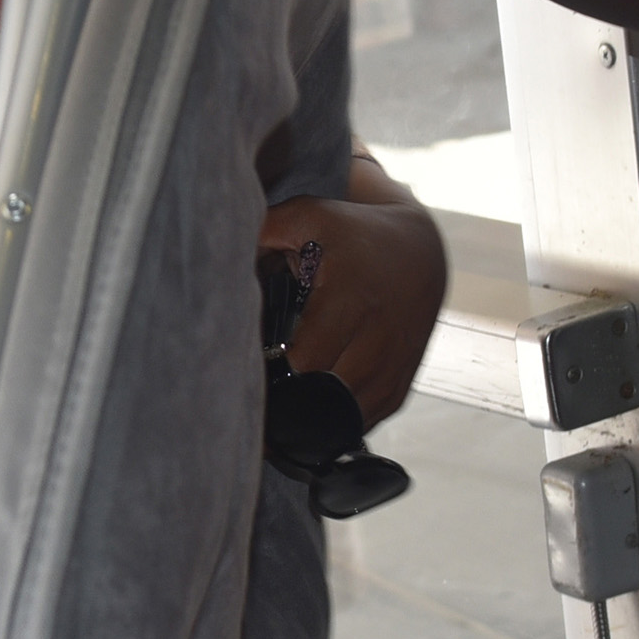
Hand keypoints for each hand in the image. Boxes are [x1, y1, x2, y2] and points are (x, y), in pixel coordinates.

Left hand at [262, 163, 445, 426]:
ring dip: (313, 418)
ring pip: (347, 416)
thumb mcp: (310, 216)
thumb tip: (216, 248)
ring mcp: (394, 365)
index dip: (273, 372)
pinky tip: (313, 414)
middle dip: (290, 401)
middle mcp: (379, 336)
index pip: (305, 359)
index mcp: (350, 298)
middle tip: (258, 399)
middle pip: (325, 396)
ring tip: (281, 412)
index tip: (250, 368)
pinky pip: (366, 420)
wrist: (422, 254)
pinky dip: (337, 421)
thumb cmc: (353, 234)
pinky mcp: (401, 385)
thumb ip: (264, 229)